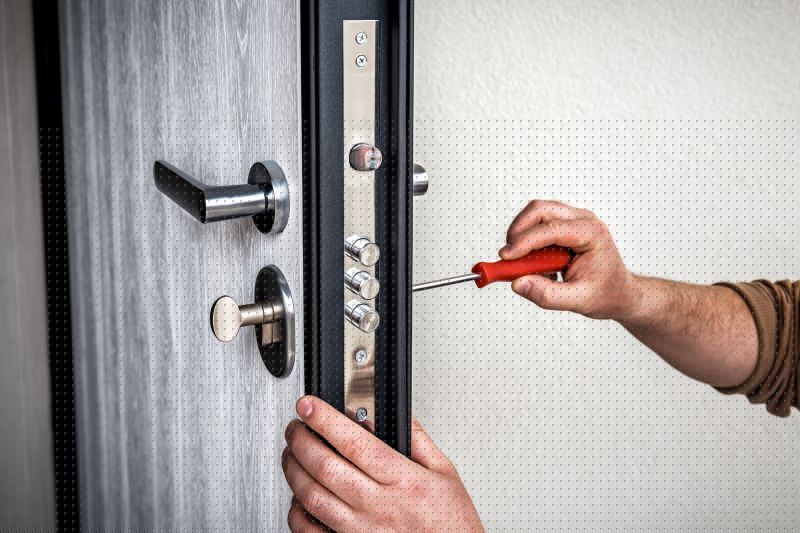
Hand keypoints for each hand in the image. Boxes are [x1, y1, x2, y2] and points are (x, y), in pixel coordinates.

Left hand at [282, 396, 483, 532]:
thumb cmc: (451, 524)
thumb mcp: (445, 473)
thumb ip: (418, 439)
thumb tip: (395, 413)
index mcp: (403, 479)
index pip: (353, 441)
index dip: (324, 419)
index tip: (308, 406)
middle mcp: (379, 505)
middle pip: (325, 466)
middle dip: (301, 440)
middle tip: (295, 427)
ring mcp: (361, 530)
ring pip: (312, 497)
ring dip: (294, 470)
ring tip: (292, 453)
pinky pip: (311, 531)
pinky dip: (297, 511)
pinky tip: (299, 496)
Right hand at [500, 199, 639, 320]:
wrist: (620, 292)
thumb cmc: (606, 293)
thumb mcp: (578, 300)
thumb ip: (547, 294)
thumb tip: (518, 284)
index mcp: (592, 234)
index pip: (551, 229)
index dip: (525, 242)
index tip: (506, 257)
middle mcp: (584, 221)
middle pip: (541, 209)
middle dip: (518, 230)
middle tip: (507, 255)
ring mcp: (575, 220)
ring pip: (537, 212)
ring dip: (522, 234)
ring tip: (523, 262)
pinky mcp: (565, 226)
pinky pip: (539, 224)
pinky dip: (528, 240)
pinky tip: (536, 262)